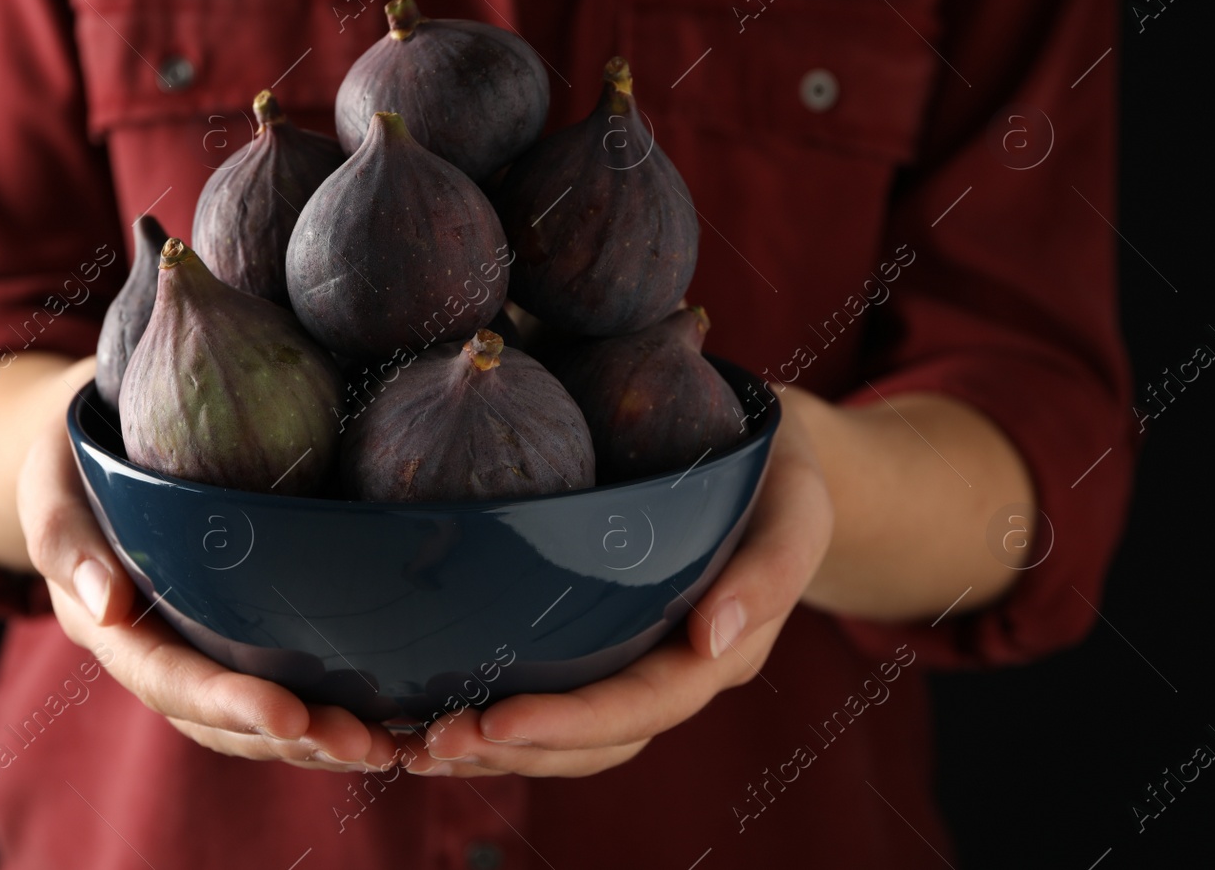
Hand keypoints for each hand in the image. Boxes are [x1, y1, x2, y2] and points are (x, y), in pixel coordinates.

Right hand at [18, 414, 400, 772]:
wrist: (89, 448)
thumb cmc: (73, 457)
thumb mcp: (50, 480)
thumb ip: (66, 537)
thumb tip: (109, 606)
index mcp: (107, 625)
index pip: (169, 678)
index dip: (228, 704)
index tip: (291, 716)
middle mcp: (153, 652)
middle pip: (220, 719)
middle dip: (292, 737)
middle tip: (366, 744)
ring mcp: (195, 647)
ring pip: (253, 718)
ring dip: (318, 739)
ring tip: (387, 746)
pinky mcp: (233, 632)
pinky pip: (278, 682)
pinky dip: (325, 707)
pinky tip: (384, 716)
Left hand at [400, 402, 834, 777]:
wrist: (775, 465)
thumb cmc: (780, 476)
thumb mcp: (798, 505)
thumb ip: (771, 568)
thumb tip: (713, 638)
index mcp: (723, 650)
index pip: (645, 703)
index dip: (571, 722)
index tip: (496, 721)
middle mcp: (677, 671)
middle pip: (596, 738)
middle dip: (514, 748)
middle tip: (430, 743)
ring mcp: (640, 662)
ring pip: (571, 737)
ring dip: (494, 750)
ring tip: (417, 747)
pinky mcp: (606, 643)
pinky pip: (556, 697)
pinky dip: (499, 719)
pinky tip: (431, 714)